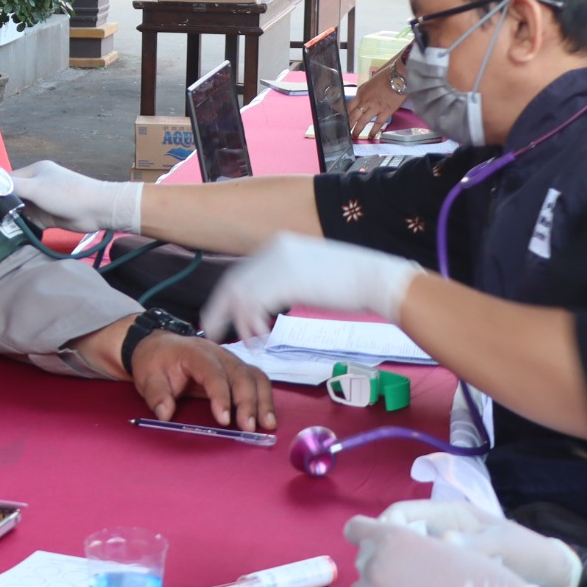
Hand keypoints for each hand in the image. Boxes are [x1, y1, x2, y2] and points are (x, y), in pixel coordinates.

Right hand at [13, 160, 142, 234]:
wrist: (96, 210)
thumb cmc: (67, 194)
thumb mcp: (36, 188)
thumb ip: (12, 186)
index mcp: (34, 172)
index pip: (8, 179)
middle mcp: (37, 185)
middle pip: (12, 195)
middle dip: (2, 205)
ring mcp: (42, 202)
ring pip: (20, 210)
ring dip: (12, 217)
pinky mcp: (47, 217)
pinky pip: (29, 221)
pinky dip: (22, 226)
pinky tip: (11, 232)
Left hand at [132, 330, 277, 432]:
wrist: (159, 346)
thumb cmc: (156, 361)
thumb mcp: (147, 376)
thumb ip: (156, 395)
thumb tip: (165, 414)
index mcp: (195, 352)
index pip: (213, 372)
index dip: (220, 395)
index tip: (224, 419)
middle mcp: (218, 353)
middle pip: (240, 374)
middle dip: (247, 402)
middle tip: (248, 428)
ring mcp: (230, 360)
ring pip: (254, 376)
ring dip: (262, 400)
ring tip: (266, 424)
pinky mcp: (236, 369)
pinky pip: (256, 380)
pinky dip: (264, 398)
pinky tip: (266, 417)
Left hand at [201, 233, 422, 344]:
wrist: (376, 279)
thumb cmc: (353, 282)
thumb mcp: (312, 273)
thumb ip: (289, 280)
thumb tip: (276, 297)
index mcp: (280, 244)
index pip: (244, 271)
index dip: (231, 295)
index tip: (225, 315)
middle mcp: (273, 249)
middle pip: (232, 281)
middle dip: (219, 309)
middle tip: (210, 331)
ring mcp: (276, 263)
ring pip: (238, 295)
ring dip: (239, 323)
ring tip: (248, 342)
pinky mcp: (282, 281)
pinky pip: (252, 306)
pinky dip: (251, 325)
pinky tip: (260, 339)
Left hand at [335, 516, 543, 586]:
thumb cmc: (484, 581)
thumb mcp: (444, 545)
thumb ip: (410, 546)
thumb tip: (387, 553)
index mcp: (393, 536)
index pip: (356, 530)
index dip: (369, 540)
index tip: (381, 552)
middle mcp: (375, 564)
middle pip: (361, 565)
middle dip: (380, 572)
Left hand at [347, 53, 408, 139]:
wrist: (398, 77)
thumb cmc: (386, 76)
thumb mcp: (370, 83)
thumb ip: (365, 92)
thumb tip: (362, 98)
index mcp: (360, 93)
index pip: (349, 106)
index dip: (345, 115)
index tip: (343, 121)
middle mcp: (365, 101)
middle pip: (353, 115)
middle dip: (348, 125)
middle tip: (345, 132)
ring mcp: (375, 107)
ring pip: (363, 121)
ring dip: (358, 130)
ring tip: (355, 137)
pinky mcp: (385, 111)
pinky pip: (378, 123)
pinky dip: (374, 131)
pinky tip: (371, 136)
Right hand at [378, 499, 583, 586]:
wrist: (556, 586)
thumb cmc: (531, 557)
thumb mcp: (506, 545)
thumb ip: (476, 543)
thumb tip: (444, 541)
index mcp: (450, 517)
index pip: (402, 513)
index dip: (384, 526)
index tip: (379, 547)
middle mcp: (439, 536)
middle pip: (395, 539)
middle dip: (383, 554)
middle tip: (380, 575)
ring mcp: (441, 561)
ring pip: (403, 564)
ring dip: (396, 576)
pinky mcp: (445, 584)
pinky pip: (418, 585)